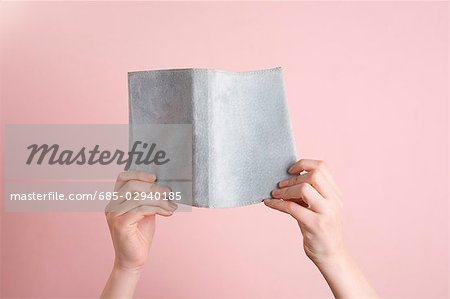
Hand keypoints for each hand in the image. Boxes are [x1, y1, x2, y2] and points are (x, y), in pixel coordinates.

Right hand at [101, 171, 176, 298]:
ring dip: (159, 200)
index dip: (138, 173)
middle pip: (132, 186)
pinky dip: (157, 209)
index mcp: (116, 200)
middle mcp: (111, 205)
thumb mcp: (145, 211)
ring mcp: (113, 215)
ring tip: (171, 205)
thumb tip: (162, 184)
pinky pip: (141, 210)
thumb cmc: (140, 235)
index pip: (122, 178)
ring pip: (138, 198)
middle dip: (153, 188)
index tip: (155, 177)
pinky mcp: (120, 224)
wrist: (134, 259)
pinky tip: (167, 213)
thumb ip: (148, 198)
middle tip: (169, 192)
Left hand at [264, 159, 377, 298]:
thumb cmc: (320, 230)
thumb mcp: (318, 208)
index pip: (322, 167)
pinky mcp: (315, 225)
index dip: (303, 164)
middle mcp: (334, 201)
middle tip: (280, 185)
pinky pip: (292, 207)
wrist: (331, 256)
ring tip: (275, 194)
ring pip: (305, 189)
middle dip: (293, 178)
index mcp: (335, 194)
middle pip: (314, 175)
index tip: (290, 170)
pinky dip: (277, 203)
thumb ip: (308, 194)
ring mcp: (326, 213)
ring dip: (285, 190)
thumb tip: (285, 179)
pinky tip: (269, 203)